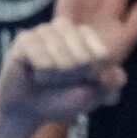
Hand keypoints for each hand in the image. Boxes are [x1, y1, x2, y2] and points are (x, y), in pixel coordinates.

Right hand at [0, 8, 136, 126]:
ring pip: (64, 60)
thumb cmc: (62, 97)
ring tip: (47, 78)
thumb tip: (106, 73)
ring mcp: (43, 30)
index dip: (93, 76)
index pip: (103, 55)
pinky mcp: (24, 39)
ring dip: (57, 79)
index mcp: (86, 35)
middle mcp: (65, 27)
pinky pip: (44, 62)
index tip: (82, 80)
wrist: (28, 110)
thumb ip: (112, 83)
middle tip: (60, 80)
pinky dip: (43, 76)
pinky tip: (35, 74)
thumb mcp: (95, 94)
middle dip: (74, 78)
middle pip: (85, 58)